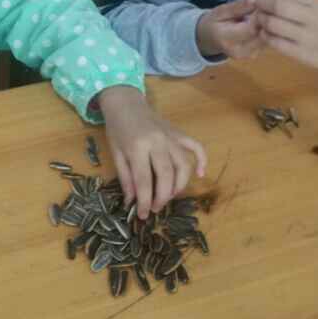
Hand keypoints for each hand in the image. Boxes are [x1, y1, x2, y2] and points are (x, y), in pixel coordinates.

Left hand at [98, 85, 206, 218]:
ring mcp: (171, 137)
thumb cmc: (117, 129)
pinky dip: (201, 160)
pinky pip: (195, 147)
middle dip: (163, 196)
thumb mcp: (116, 154)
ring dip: (179, 185)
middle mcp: (158, 142)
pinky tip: (200, 174)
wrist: (125, 103)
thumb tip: (132, 202)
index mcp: (138, 147)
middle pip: (166, 175)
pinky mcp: (179, 133)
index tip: (143, 215)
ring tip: (169, 196)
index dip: (144, 201)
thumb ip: (126, 178)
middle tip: (155, 207)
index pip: (145, 180)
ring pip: (183, 165)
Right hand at [196, 0, 263, 58]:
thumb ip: (239, 6)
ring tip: (263, 13)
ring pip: (267, 38)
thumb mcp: (221, 10)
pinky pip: (267, 40)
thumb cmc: (214, 22)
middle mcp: (239, 51)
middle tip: (265, 6)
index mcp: (226, 39)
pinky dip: (267, 30)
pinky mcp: (255, 55)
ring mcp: (248, 55)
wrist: (209, 40)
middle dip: (266, 19)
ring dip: (268, 24)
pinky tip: (262, 22)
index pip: (251, 28)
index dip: (260, 14)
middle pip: (262, 35)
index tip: (261, 2)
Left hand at [254, 0, 317, 78]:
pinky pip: (276, 43)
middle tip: (256, 3)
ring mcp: (308, 38)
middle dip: (262, 2)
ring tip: (259, 17)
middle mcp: (314, 19)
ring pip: (274, 24)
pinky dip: (265, 35)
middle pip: (278, 6)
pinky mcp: (302, 55)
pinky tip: (264, 32)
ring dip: (260, 19)